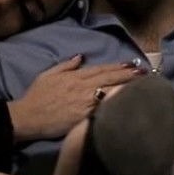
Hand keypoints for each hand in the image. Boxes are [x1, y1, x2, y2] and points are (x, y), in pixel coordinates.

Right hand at [7, 55, 142, 141]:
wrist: (28, 117)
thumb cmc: (36, 96)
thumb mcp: (48, 75)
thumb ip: (66, 65)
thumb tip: (81, 57)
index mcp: (75, 77)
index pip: (101, 70)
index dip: (118, 67)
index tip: (132, 64)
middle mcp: (83, 88)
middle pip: (110, 79)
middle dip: (128, 75)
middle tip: (145, 72)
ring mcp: (85, 103)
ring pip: (111, 93)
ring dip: (127, 88)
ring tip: (143, 85)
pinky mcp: (85, 117)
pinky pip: (105, 110)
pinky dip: (117, 105)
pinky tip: (129, 103)